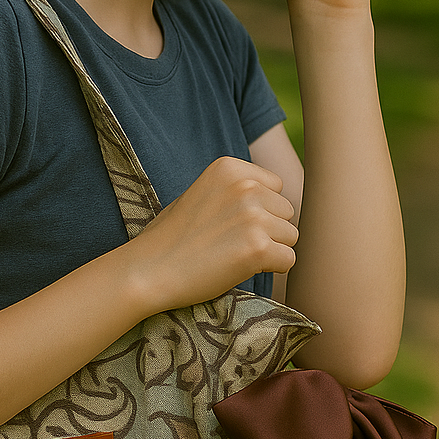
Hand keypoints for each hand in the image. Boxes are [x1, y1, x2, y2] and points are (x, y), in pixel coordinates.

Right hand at [128, 157, 298, 312]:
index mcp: (229, 167)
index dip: (259, 209)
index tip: (230, 224)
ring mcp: (252, 216)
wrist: (147, 270)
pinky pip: (288, 260)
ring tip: (234, 256)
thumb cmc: (170, 238)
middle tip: (231, 244)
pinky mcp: (258, 247)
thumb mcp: (201, 194)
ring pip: (290, 236)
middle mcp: (244, 186)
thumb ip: (234, 190)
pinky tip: (241, 269)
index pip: (275, 187)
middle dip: (268, 230)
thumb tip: (272, 200)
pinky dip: (271, 269)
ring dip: (270, 250)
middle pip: (286, 211)